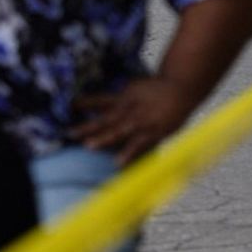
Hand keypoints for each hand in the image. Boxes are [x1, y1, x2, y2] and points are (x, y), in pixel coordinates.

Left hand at [70, 77, 198, 165]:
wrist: (182, 88)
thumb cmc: (156, 90)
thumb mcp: (134, 89)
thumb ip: (118, 98)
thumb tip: (97, 105)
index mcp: (123, 98)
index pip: (100, 101)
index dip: (84, 104)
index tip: (68, 107)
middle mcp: (130, 109)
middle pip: (105, 118)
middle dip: (87, 127)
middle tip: (69, 133)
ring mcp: (141, 121)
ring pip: (119, 131)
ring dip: (103, 139)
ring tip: (88, 147)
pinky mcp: (154, 132)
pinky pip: (139, 144)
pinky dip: (128, 154)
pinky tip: (117, 164)